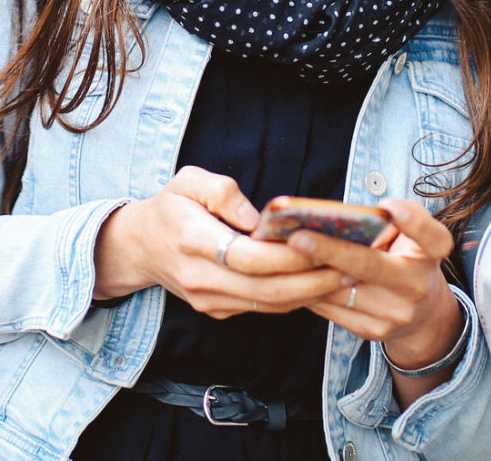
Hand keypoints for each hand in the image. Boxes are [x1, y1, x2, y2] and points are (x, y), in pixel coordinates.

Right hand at [94, 167, 350, 316]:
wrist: (139, 247)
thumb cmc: (170, 207)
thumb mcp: (187, 180)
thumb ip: (221, 190)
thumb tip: (257, 216)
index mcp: (192, 242)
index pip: (249, 257)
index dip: (288, 255)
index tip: (323, 244)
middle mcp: (200, 278)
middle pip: (267, 289)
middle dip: (313, 280)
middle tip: (352, 265)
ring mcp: (208, 300)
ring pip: (269, 305)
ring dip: (310, 294)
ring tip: (346, 275)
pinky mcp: (217, 310)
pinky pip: (263, 308)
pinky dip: (294, 298)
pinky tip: (319, 283)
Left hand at [289, 199, 464, 379]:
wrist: (422, 316)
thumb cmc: (408, 259)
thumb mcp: (413, 237)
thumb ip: (395, 218)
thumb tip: (345, 214)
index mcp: (430, 256)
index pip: (432, 237)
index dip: (412, 221)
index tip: (389, 205)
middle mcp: (415, 287)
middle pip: (370, 266)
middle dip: (331, 251)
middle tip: (297, 237)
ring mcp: (393, 313)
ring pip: (340, 289)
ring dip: (309, 270)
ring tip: (281, 251)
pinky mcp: (371, 330)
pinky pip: (331, 307)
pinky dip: (309, 288)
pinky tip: (291, 273)